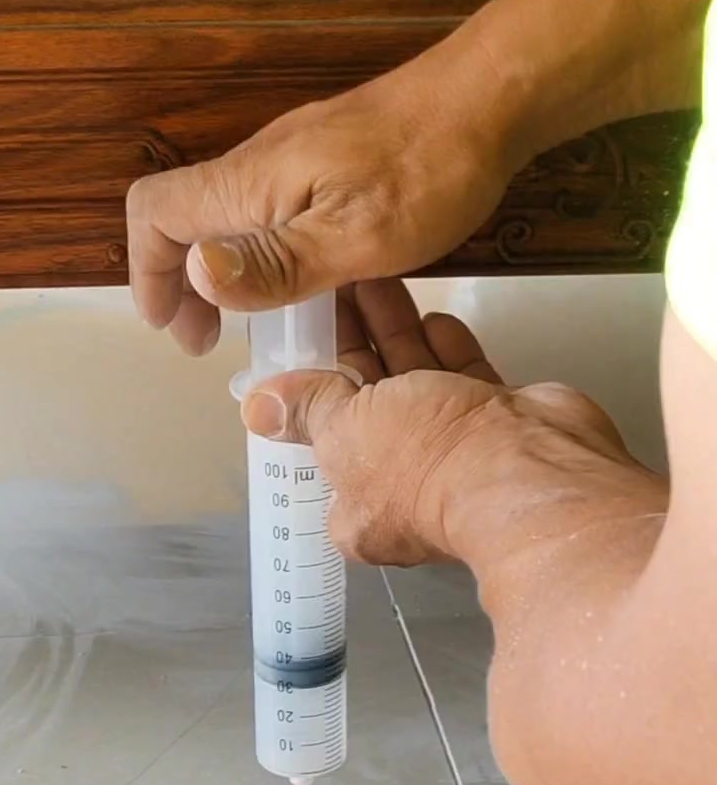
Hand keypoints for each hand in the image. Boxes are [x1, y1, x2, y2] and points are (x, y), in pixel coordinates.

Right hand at [126, 41, 521, 356]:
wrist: (494, 98)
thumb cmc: (431, 169)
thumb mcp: (356, 237)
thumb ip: (275, 264)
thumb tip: (196, 276)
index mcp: (253, 181)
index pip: (156, 213)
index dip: (149, 274)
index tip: (176, 329)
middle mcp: (260, 164)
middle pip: (183, 218)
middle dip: (182, 285)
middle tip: (211, 342)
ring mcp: (293, 159)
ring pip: (225, 218)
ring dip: (224, 275)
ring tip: (254, 326)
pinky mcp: (326, 161)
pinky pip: (268, 212)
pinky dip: (263, 256)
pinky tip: (304, 288)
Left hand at [240, 281, 647, 568]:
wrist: (528, 466)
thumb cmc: (423, 459)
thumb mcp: (346, 431)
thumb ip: (307, 408)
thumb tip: (256, 409)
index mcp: (358, 509)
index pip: (325, 445)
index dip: (311, 392)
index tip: (301, 338)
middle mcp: (406, 487)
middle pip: (369, 406)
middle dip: (352, 346)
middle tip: (333, 286)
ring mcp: (458, 454)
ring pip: (417, 382)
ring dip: (396, 333)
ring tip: (373, 275)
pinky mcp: (501, 422)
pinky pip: (466, 377)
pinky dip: (447, 347)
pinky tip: (432, 311)